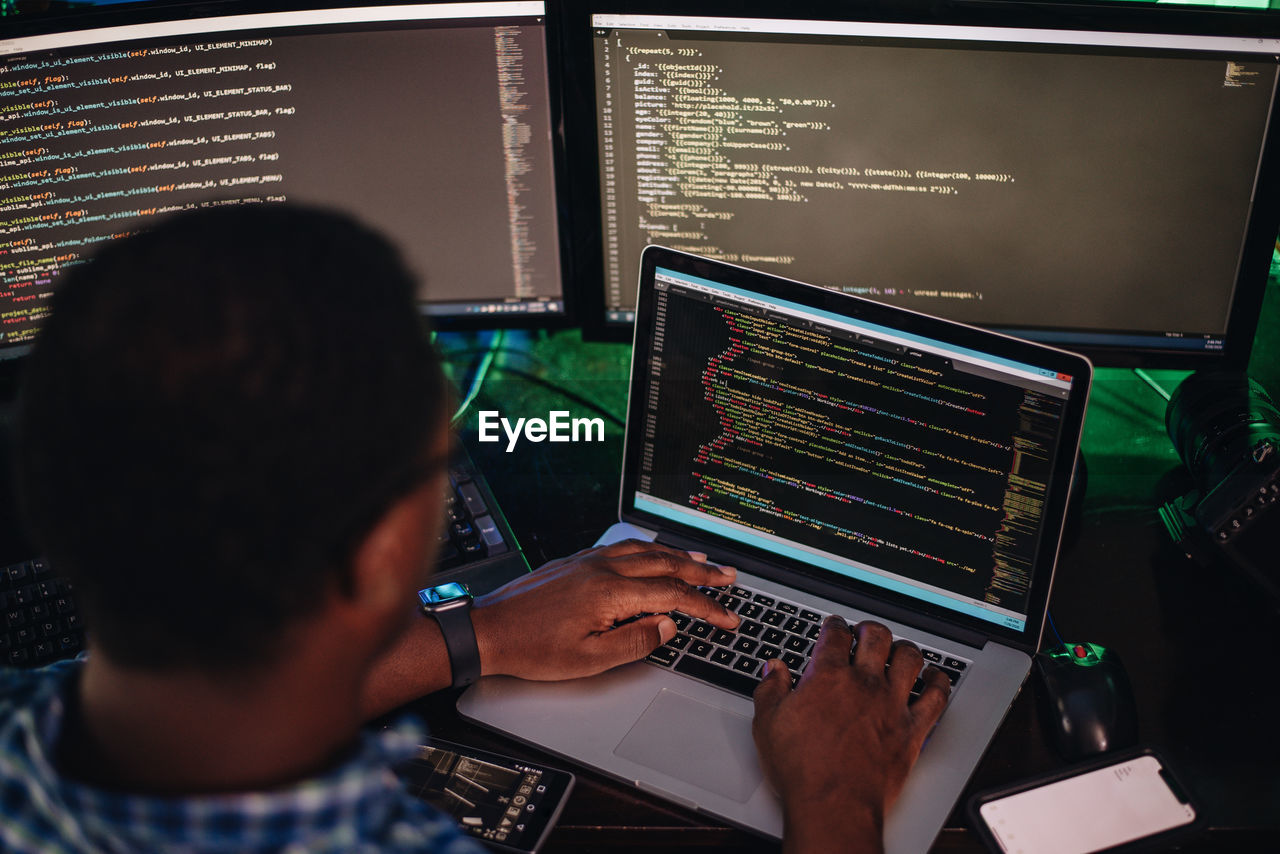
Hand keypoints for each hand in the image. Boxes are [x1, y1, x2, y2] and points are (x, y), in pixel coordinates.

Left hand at [472, 539, 739, 680]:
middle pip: (665, 562)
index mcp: (610, 592)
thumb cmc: (531, 648)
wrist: (488, 630)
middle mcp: (602, 568)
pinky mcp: (576, 560)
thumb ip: (635, 641)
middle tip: (729, 577)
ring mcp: (588, 560)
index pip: (673, 595)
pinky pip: (624, 546)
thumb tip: (667, 626)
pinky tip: (654, 553)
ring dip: (679, 554)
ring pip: (646, 549)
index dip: (705, 606)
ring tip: (702, 561)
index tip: (726, 616)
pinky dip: (650, 549)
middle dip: (702, 570)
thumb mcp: (589, 660)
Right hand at [751, 617, 950, 853]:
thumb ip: (771, 690)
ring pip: (909, 658)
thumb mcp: (768, 724)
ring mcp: (891, 704)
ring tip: (899, 648)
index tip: (834, 626)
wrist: (834, 804)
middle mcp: (863, 684)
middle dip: (870, 629)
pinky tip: (935, 678)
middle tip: (865, 631)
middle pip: (876, 637)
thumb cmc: (802, 769)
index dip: (834, 625)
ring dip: (904, 648)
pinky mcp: (912, 730)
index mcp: (827, 677)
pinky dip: (939, 682)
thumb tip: (774, 670)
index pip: (834, 635)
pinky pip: (936, 697)